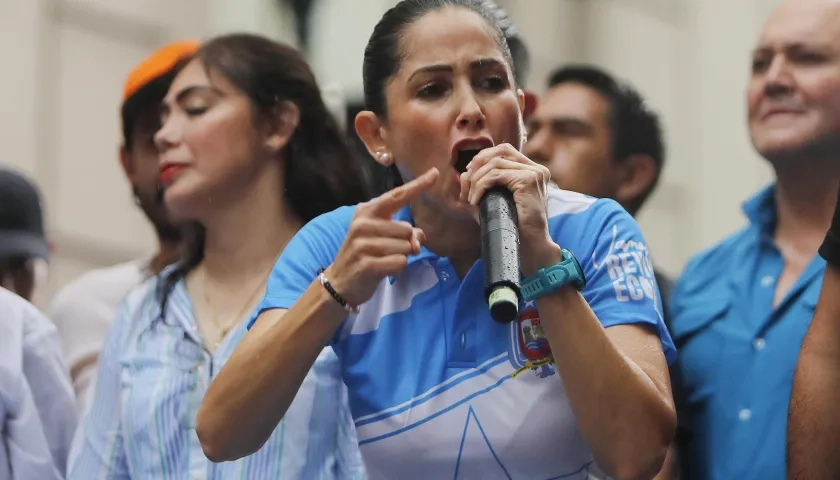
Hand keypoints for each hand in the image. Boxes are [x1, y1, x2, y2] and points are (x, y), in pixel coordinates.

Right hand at [326, 168, 438, 306]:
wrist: (340, 281)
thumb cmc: (365, 254)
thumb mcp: (382, 237)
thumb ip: (403, 231)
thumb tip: (418, 239)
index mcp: (367, 211)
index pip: (397, 196)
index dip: (417, 185)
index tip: (435, 173)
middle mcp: (363, 224)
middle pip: (407, 229)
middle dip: (406, 243)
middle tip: (389, 251)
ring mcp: (363, 244)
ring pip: (405, 247)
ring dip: (401, 257)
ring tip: (382, 260)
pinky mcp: (366, 264)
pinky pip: (400, 263)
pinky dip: (397, 269)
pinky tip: (382, 270)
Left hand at [459, 143, 560, 275]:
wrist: (532, 247)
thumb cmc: (515, 229)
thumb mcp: (498, 203)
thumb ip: (485, 187)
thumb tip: (463, 176)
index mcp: (532, 171)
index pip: (504, 151)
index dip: (483, 158)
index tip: (469, 176)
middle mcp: (536, 169)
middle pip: (500, 151)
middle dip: (477, 165)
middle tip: (465, 186)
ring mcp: (534, 173)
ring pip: (494, 164)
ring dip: (475, 180)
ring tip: (469, 198)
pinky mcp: (528, 181)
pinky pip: (495, 176)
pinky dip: (480, 186)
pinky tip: (475, 201)